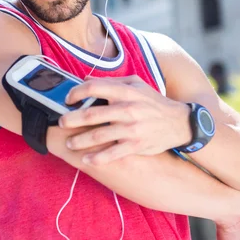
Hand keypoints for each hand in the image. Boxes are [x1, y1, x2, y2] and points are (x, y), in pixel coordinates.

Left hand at [58, 75, 191, 164]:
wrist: (179, 123)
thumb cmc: (154, 102)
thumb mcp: (137, 84)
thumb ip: (112, 82)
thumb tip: (86, 79)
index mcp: (126, 92)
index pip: (94, 88)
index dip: (76, 93)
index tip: (68, 99)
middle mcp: (128, 110)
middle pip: (91, 114)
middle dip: (71, 119)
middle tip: (61, 123)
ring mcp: (131, 129)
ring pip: (98, 136)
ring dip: (79, 141)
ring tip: (69, 143)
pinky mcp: (136, 145)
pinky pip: (113, 154)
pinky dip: (97, 158)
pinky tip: (87, 160)